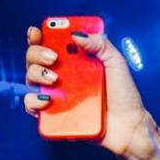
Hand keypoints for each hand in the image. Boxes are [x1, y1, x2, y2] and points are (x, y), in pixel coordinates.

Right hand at [23, 28, 151, 159]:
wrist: (128, 126)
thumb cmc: (123, 96)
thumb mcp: (116, 63)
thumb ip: (100, 44)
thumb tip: (76, 35)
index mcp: (73, 61)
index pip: (49, 44)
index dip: (38, 37)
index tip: (38, 33)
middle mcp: (62, 76)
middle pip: (34, 59)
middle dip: (37, 53)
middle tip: (53, 58)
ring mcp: (56, 95)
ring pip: (31, 80)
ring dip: (35, 74)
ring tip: (54, 79)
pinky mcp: (54, 115)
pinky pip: (33, 107)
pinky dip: (33, 101)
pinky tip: (47, 99)